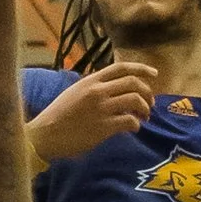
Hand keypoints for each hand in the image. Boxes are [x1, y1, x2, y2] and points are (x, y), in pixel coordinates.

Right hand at [28, 66, 154, 166]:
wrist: (46, 134)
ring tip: (144, 117)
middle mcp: (97, 90)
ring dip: (145, 109)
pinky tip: (132, 128)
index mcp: (91, 80)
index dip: (141, 68)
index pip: (121, 67)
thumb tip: (114, 91)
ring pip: (135, 100)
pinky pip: (130, 121)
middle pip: (133, 83)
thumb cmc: (58, 115)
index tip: (154, 73)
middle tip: (150, 104)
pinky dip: (136, 124)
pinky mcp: (104, 126)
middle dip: (147, 93)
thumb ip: (94, 88)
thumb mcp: (75, 93)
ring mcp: (101, 108)